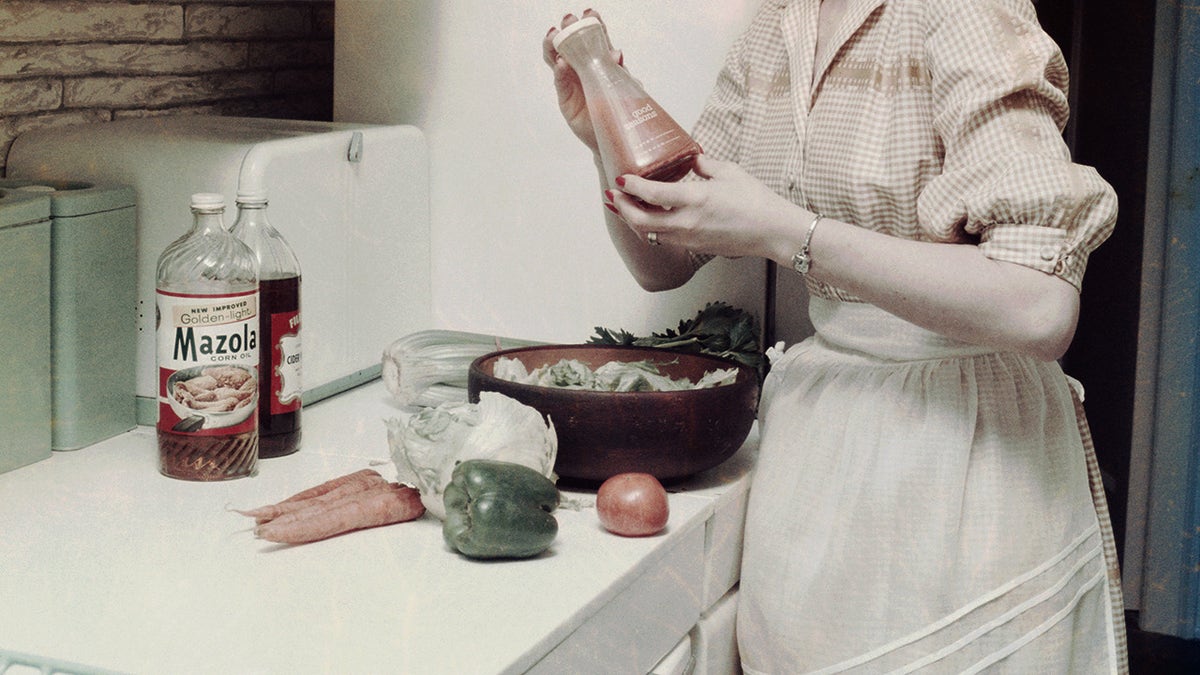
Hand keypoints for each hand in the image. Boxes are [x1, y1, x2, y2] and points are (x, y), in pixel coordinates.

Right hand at [543, 10, 621, 153]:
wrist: (614, 138)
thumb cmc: (620, 112)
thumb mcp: (625, 89)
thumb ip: (621, 72)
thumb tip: (617, 53)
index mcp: (600, 64)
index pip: (595, 40)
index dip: (592, 26)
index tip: (590, 14)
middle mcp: (584, 70)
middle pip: (572, 45)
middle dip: (569, 30)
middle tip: (569, 21)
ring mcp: (573, 82)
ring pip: (558, 59)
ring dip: (555, 45)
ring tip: (554, 36)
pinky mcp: (566, 99)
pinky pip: (560, 82)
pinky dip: (560, 72)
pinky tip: (561, 63)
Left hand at [606, 155, 805, 263]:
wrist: (774, 232)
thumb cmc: (756, 201)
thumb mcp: (729, 172)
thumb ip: (704, 164)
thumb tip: (691, 159)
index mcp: (695, 200)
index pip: (651, 196)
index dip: (631, 188)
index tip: (620, 179)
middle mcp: (687, 223)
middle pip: (640, 222)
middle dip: (622, 209)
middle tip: (613, 195)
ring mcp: (689, 238)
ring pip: (649, 234)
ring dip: (633, 221)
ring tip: (623, 207)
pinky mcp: (695, 247)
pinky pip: (663, 240)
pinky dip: (650, 229)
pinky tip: (648, 219)